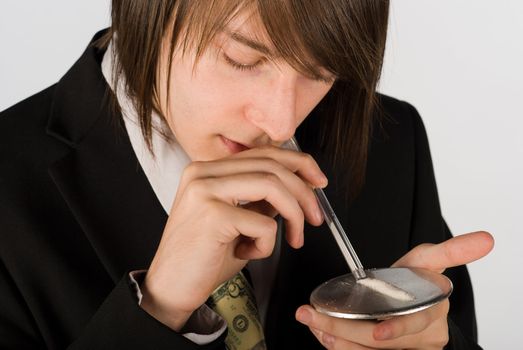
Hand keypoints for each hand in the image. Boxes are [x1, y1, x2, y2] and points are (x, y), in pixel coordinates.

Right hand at [140, 146, 327, 329]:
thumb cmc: (204, 258)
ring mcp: (205, 190)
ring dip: (294, 215)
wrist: (171, 289)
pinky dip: (268, 243)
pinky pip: (263, 223)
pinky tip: (250, 253)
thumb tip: (297, 188)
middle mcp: (203, 172)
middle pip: (272, 165)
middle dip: (304, 192)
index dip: (299, 164)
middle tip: (316, 217)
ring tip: (294, 239)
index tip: (318, 182)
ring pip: (272, 185)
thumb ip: (261, 200)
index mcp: (208, 169)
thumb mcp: (239, 221)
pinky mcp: (211, 214)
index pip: (263, 153)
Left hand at [296, 231, 493, 348]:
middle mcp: (421, 337)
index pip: (416, 323)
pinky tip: (324, 335)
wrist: (412, 302)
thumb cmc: (417, 281)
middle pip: (381, 342)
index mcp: (431, 312)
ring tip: (314, 325)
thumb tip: (486, 239)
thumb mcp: (430, 261)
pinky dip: (340, 348)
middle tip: (313, 317)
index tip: (378, 331)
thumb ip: (452, 251)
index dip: (397, 329)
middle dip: (344, 331)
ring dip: (337, 342)